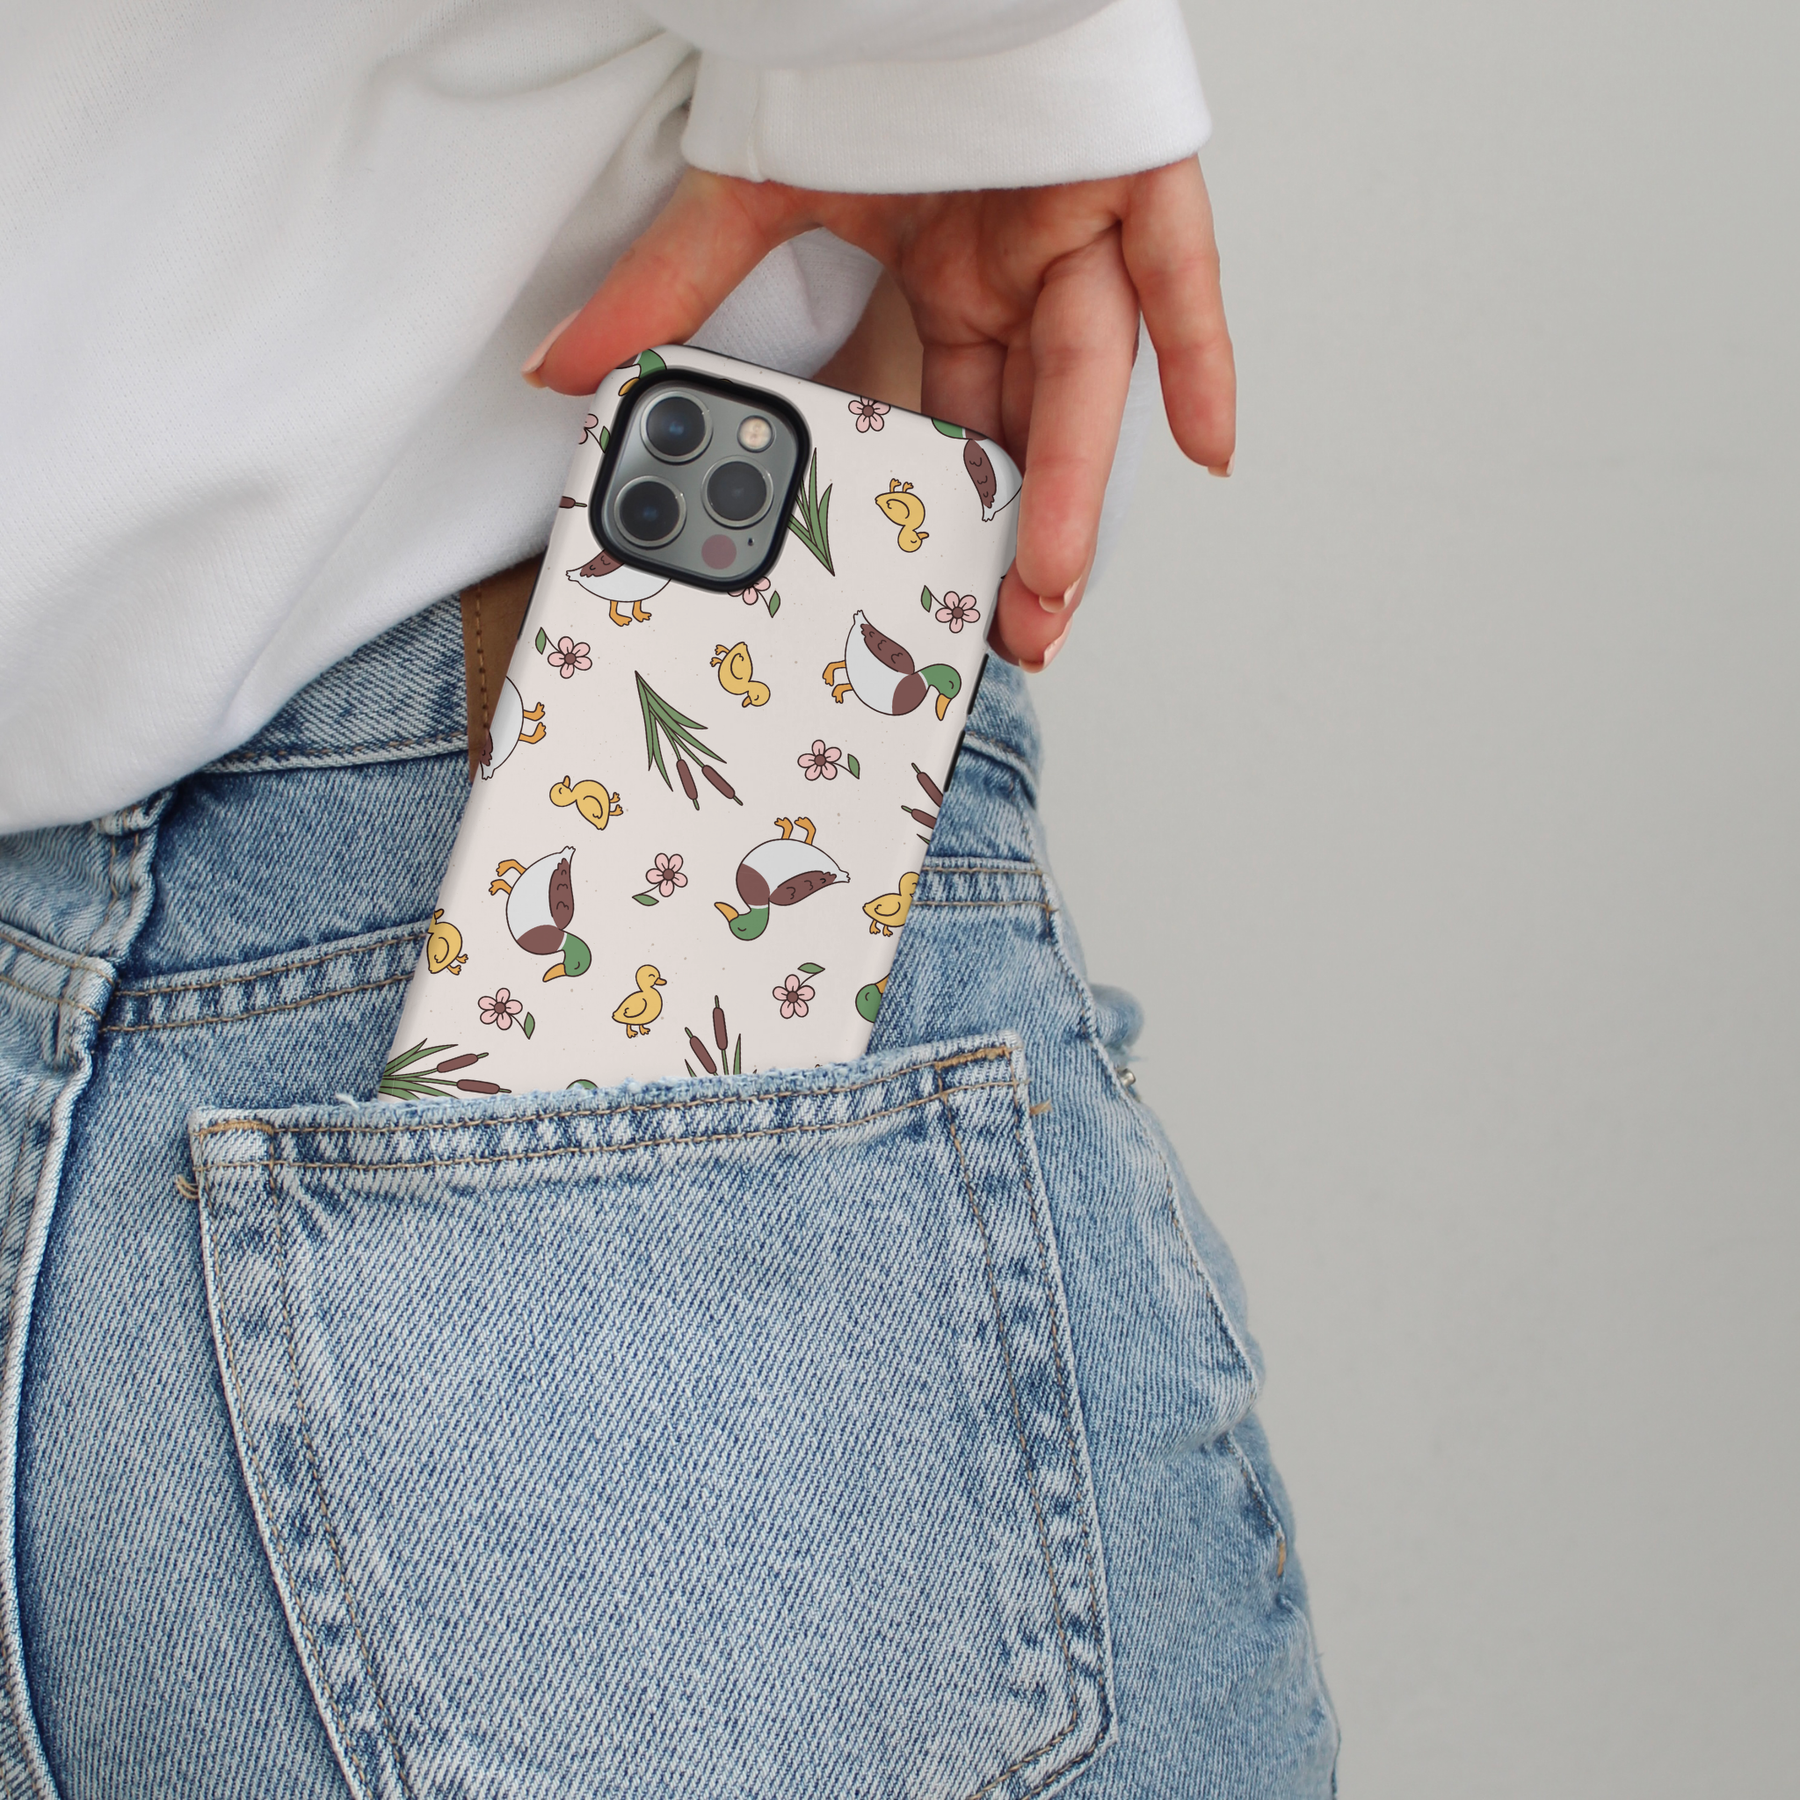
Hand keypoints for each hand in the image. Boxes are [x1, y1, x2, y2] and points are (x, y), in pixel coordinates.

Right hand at [527, 160, 1233, 669]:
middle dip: (1018, 536)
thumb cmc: (868, 58)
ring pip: (1090, 382)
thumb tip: (566, 367)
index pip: (956, 420)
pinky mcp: (1136, 179)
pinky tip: (1207, 447)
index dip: (948, 510)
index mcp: (951, 283)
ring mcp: (1081, 233)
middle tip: (1002, 636)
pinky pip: (1179, 282)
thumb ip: (671, 288)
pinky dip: (1197, 360)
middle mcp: (1021, 275)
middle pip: (1030, 428)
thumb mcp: (752, 191)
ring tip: (1050, 590)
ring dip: (1079, 489)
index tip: (932, 598)